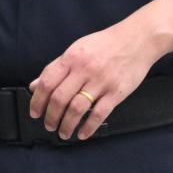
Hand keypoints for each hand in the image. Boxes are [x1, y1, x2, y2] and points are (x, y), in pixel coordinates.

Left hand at [29, 21, 162, 140]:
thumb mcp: (77, 50)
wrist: (137, 39)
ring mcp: (101, 81)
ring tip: (63, 133)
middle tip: (49, 125)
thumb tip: (35, 85)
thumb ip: (56, 68)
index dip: (37, 101)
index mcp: (72, 58)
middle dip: (50, 117)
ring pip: (77, 109)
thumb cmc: (106, 44)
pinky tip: (82, 133)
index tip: (35, 113)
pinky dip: (88, 127)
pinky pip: (99, 113)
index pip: (47, 82)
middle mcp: (85, 69)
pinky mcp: (117, 91)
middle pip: (59, 98)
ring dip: (66, 125)